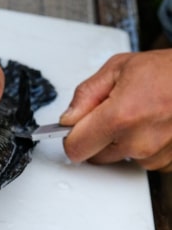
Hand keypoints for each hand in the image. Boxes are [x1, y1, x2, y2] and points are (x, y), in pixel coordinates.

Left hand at [60, 50, 171, 171]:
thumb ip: (86, 94)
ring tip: (140, 114)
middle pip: (95, 156)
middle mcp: (138, 141)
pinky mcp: (168, 162)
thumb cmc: (168, 71)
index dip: (71, 138)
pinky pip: (142, 160)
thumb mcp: (119, 68)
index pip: (75, 148)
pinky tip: (154, 125)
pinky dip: (144, 145)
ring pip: (120, 157)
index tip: (75, 129)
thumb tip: (68, 118)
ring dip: (123, 141)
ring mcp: (155, 155)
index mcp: (120, 117)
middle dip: (97, 137)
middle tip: (114, 113)